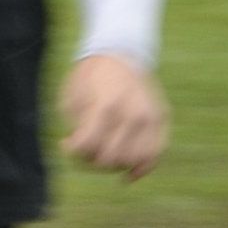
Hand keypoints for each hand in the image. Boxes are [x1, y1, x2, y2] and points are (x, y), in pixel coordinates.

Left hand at [62, 52, 167, 178]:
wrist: (118, 53)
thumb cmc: (88, 78)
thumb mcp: (72, 99)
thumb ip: (78, 129)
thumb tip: (85, 155)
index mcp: (106, 106)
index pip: (88, 147)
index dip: (71, 151)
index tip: (65, 141)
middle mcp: (133, 113)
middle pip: (109, 159)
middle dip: (90, 160)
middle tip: (84, 149)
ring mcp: (151, 116)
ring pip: (134, 161)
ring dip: (114, 165)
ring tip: (102, 153)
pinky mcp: (161, 119)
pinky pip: (156, 154)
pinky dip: (141, 168)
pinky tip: (126, 174)